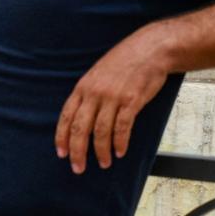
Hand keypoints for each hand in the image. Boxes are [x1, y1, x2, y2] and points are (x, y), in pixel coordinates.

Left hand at [56, 30, 171, 173]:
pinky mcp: (132, 100)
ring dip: (101, 152)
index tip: (62, 153)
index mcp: (84, 86)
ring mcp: (114, 96)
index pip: (67, 117)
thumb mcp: (99, 72)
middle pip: (81, 128)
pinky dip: (120, 143)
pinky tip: (120, 151)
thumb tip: (84, 117)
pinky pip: (122, 127)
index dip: (62, 137)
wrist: (152, 47)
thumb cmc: (127, 59)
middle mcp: (95, 92)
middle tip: (78, 168)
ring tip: (104, 163)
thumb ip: (89, 92)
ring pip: (101, 132)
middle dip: (77, 152)